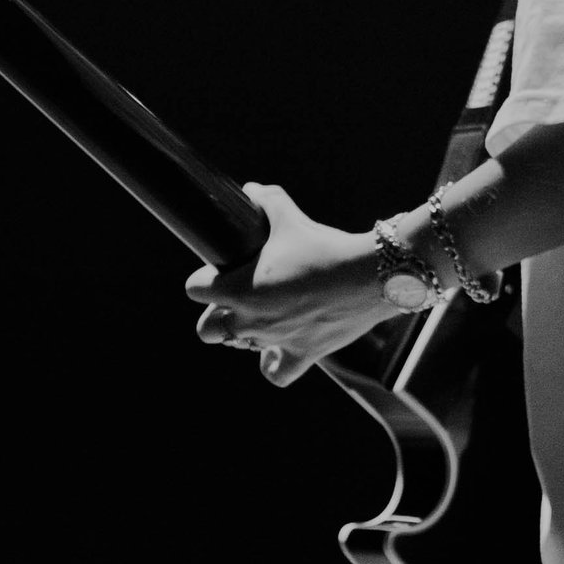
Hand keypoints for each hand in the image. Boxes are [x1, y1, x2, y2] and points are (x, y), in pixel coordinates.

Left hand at [186, 182, 387, 382]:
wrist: (368, 275)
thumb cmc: (324, 246)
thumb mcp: (289, 216)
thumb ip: (266, 201)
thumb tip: (252, 189)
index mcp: (237, 288)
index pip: (195, 289)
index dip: (203, 278)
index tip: (217, 272)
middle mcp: (250, 320)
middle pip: (207, 330)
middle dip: (215, 314)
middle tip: (234, 300)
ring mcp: (274, 340)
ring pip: (238, 347)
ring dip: (243, 333)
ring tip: (261, 317)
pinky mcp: (302, 354)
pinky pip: (275, 373)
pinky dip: (272, 364)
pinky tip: (276, 351)